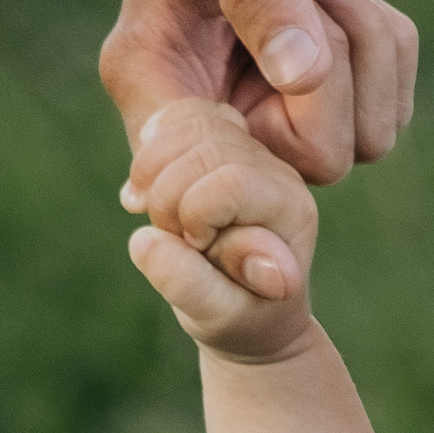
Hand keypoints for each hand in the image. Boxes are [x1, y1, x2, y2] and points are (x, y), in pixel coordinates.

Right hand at [98, 0, 417, 183]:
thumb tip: (300, 77)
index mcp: (152, 79)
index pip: (208, 182)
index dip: (260, 169)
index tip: (293, 83)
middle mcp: (213, 112)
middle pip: (312, 166)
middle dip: (337, 77)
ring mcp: (272, 111)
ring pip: (364, 142)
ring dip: (367, 51)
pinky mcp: (326, 97)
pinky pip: (391, 109)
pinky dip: (388, 46)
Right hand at [123, 97, 322, 361]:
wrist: (250, 311)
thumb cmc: (239, 318)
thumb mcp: (218, 318)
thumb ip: (188, 285)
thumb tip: (148, 240)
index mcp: (290, 209)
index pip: (230, 182)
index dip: (193, 213)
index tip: (194, 248)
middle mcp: (280, 172)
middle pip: (207, 146)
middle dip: (168, 193)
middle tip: (169, 234)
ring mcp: (253, 151)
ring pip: (192, 122)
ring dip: (153, 166)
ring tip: (147, 209)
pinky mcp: (226, 141)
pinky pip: (184, 114)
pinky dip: (154, 141)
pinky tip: (143, 181)